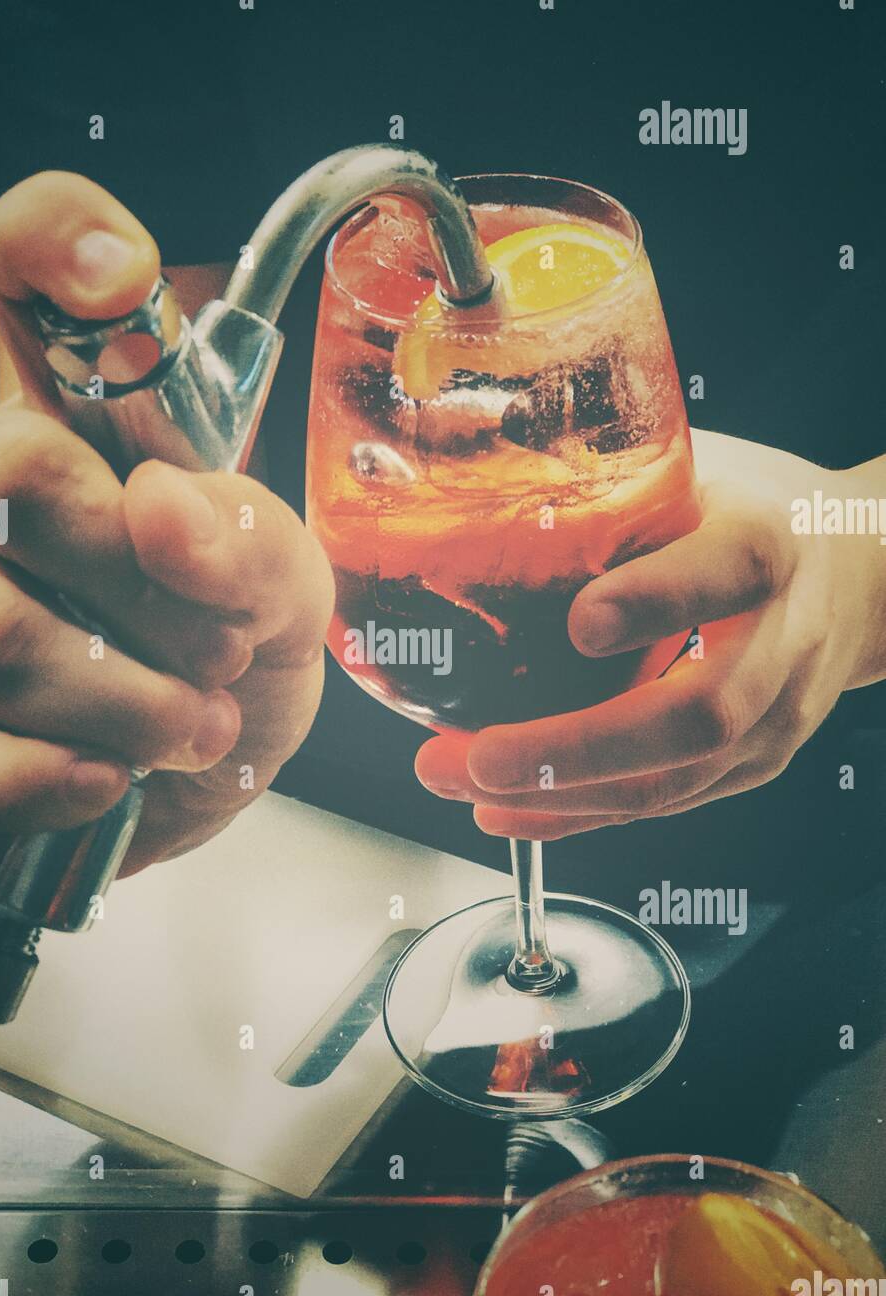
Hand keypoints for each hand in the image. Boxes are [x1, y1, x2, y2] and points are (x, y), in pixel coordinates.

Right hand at [0, 172, 332, 872]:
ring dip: (120, 704)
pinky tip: (102, 779)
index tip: (120, 276)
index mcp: (92, 422)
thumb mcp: (290, 600)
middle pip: (14, 472)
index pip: (29, 270)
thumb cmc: (240, 667)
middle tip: (221, 649)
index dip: (55, 238)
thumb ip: (252, 545)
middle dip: (143, 589)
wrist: (196, 784)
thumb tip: (161, 510)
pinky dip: (42, 778)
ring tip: (187, 727)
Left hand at [416, 434, 883, 838]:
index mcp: (770, 544)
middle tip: (477, 754)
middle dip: (575, 749)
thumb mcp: (700, 474)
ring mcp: (774, 719)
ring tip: (456, 781)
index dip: (657, 600)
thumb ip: (618, 489)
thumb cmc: (757, 515)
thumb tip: (480, 493)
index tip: (580, 622)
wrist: (863, 577)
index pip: (729, 570)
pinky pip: (660, 806)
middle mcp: (783, 643)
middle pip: (697, 716)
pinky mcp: (752, 766)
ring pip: (671, 782)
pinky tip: (500, 809)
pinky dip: (573, 815)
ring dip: (554, 796)